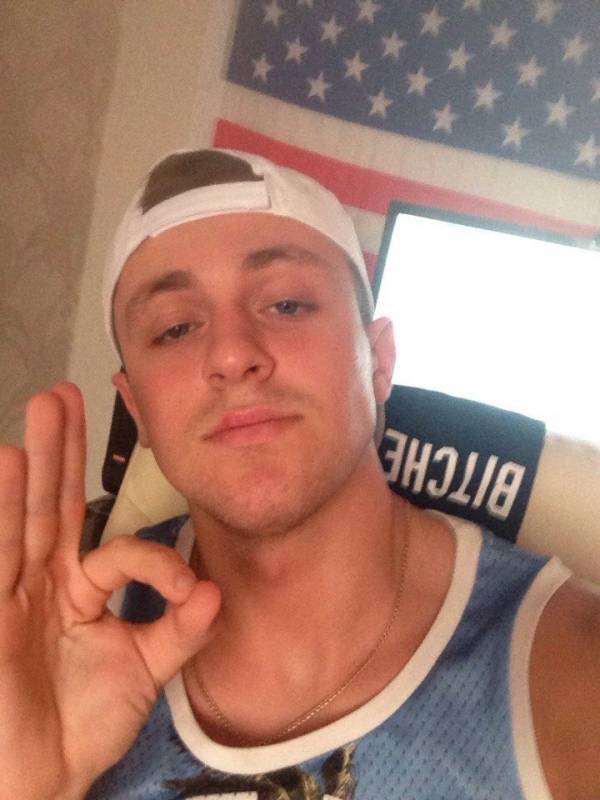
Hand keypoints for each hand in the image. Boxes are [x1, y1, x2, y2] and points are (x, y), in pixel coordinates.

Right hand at [0, 383, 219, 798]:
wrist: (42, 779)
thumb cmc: (82, 727)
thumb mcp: (144, 670)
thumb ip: (181, 629)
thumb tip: (216, 590)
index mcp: (79, 592)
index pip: (119, 552)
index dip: (156, 562)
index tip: (192, 593)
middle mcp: (43, 582)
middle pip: (55, 504)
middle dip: (64, 449)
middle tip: (66, 394)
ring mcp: (13, 594)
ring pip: (27, 515)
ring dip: (37, 459)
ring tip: (45, 404)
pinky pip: (0, 553)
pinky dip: (4, 509)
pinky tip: (10, 463)